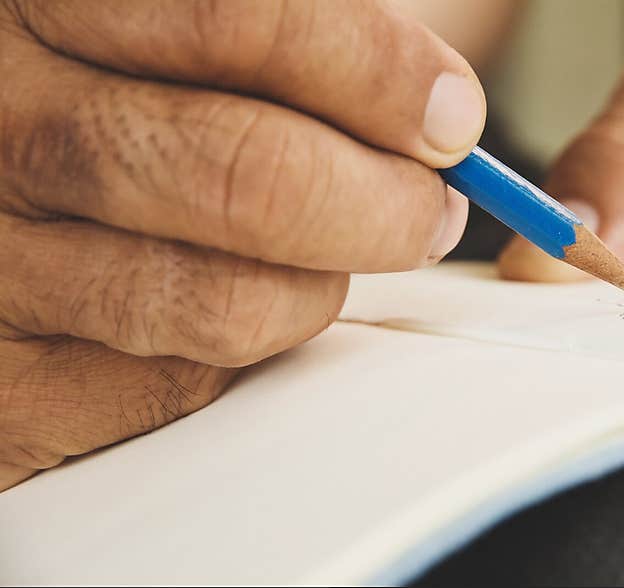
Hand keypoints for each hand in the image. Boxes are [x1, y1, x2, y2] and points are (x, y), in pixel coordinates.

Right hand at [0, 0, 485, 490]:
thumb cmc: (113, 106)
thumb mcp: (165, 35)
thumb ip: (285, 49)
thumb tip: (441, 118)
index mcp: (47, 4)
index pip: (240, 20)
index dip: (376, 75)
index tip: (451, 122)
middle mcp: (3, 128)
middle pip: (250, 177)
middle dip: (382, 208)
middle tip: (426, 214)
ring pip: (225, 303)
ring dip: (313, 292)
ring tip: (320, 263)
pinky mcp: (11, 385)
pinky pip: (177, 384)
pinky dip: (237, 357)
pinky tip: (222, 307)